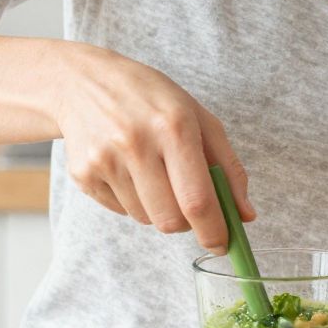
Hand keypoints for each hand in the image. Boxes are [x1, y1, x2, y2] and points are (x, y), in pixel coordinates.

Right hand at [49, 45, 251, 251]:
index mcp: (173, 126)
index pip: (197, 199)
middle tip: (189, 205)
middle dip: (187, 224)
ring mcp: (104, 161)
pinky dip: (133, 201)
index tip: (224, 245)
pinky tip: (127, 169)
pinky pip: (121, 211)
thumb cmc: (151, 99)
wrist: (83, 82)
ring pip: (146, 219)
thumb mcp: (198, 117)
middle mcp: (136, 143)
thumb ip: (228, 167)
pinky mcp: (82, 174)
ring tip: (152, 171)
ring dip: (158, 209)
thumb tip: (245, 215)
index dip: (214, 231)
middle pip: (170, 220)